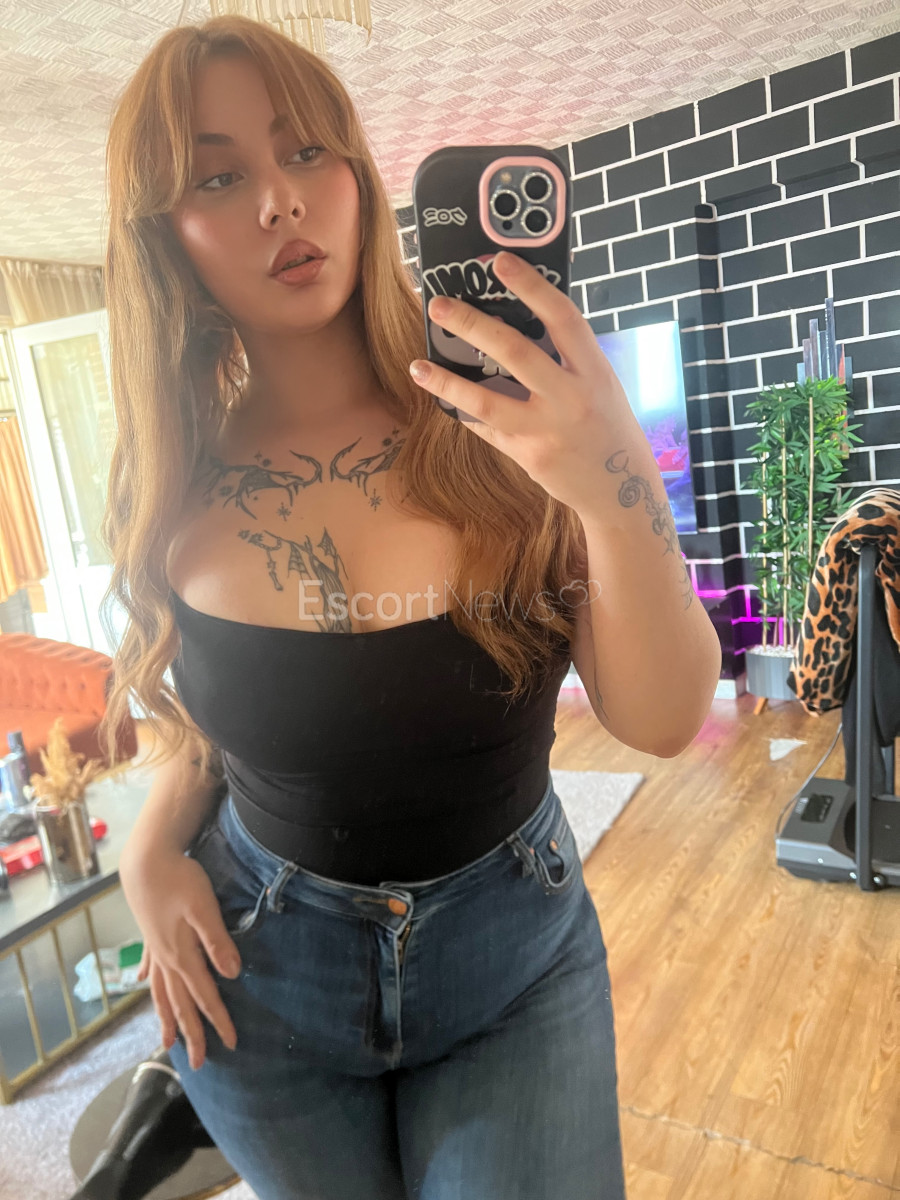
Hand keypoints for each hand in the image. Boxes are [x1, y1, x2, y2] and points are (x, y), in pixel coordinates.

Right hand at [121, 850, 241, 1070]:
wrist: (147, 859)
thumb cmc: (180, 879)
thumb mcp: (204, 908)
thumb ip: (217, 941)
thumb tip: (233, 975)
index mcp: (182, 956)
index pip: (204, 996)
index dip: (218, 1021)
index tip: (231, 1043)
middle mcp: (166, 959)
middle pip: (180, 1004)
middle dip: (191, 1035)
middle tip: (197, 1065)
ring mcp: (155, 948)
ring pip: (161, 992)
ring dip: (166, 1018)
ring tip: (166, 1042)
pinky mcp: (149, 933)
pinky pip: (149, 966)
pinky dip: (148, 980)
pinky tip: (142, 984)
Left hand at [409, 250, 642, 515]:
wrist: (620, 489)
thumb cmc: (607, 425)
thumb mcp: (599, 383)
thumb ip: (566, 357)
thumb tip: (518, 318)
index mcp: (593, 370)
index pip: (562, 318)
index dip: (531, 286)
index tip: (500, 261)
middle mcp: (571, 399)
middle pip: (515, 353)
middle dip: (472, 325)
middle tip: (439, 306)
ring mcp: (547, 431)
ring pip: (488, 402)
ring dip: (448, 382)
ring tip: (418, 366)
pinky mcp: (529, 457)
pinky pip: (487, 429)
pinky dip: (464, 411)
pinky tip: (443, 397)